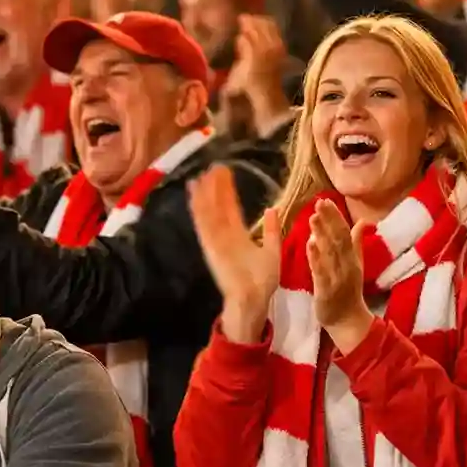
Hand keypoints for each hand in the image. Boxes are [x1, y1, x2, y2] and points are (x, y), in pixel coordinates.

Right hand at [188, 166, 281, 342]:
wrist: (254, 300)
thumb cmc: (263, 280)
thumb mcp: (272, 250)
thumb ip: (270, 230)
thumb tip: (271, 209)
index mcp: (238, 236)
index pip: (231, 208)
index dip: (227, 191)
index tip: (224, 173)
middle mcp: (225, 235)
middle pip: (217, 207)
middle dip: (214, 188)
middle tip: (212, 167)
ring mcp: (216, 240)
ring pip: (208, 212)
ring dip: (204, 194)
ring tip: (200, 175)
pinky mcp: (211, 246)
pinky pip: (204, 224)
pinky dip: (198, 209)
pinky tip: (194, 194)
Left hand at [306, 200, 372, 350]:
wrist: (348, 321)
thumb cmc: (349, 291)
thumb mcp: (356, 264)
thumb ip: (356, 242)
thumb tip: (363, 221)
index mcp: (352, 258)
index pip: (344, 233)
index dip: (335, 216)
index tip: (325, 200)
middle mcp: (346, 265)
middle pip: (338, 239)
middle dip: (329, 220)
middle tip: (319, 202)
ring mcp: (337, 278)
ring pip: (330, 253)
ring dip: (322, 235)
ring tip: (313, 218)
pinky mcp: (327, 291)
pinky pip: (321, 273)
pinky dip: (316, 258)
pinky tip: (309, 245)